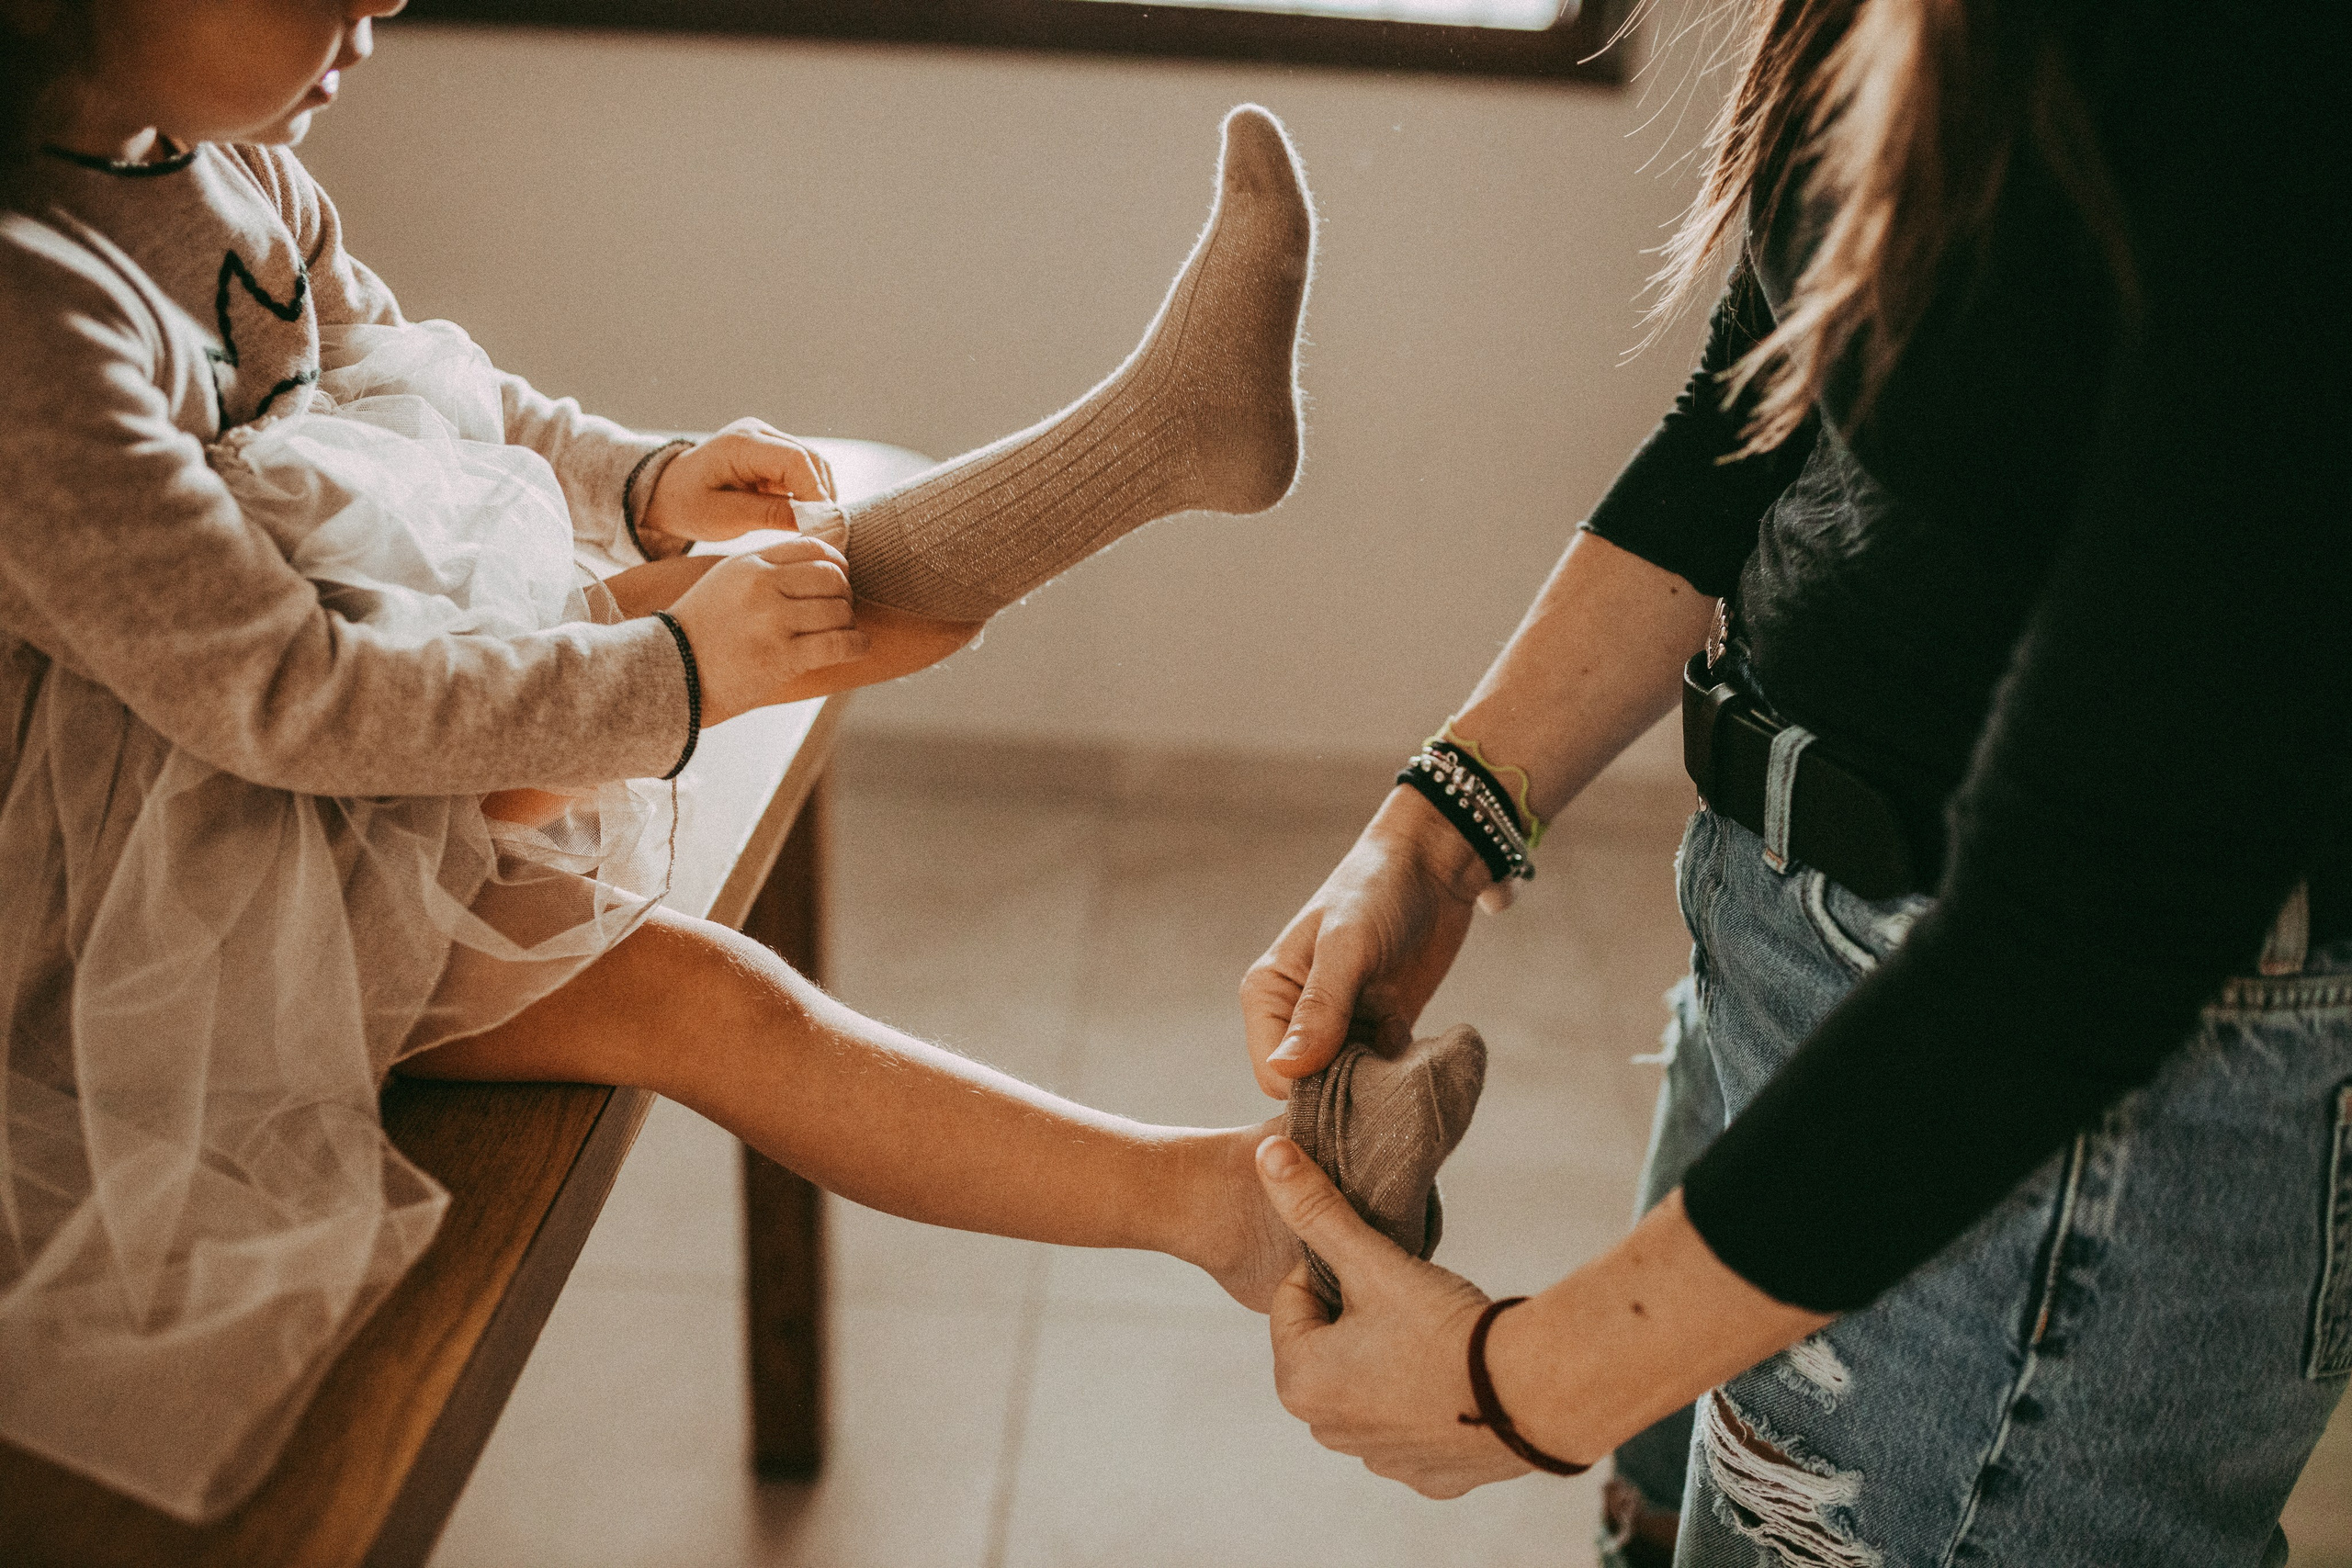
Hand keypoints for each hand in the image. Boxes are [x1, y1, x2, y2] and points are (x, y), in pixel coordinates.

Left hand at [641, 418, 836, 552]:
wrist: (666, 492)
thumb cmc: (687, 506)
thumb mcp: (724, 518)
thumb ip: (770, 515)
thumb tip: (815, 520)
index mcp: (740, 444)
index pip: (796, 460)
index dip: (815, 493)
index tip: (820, 527)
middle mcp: (757, 432)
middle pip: (810, 459)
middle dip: (820, 496)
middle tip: (821, 532)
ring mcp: (765, 437)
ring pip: (812, 463)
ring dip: (816, 494)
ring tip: (809, 526)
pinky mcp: (771, 449)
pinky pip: (802, 468)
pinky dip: (807, 492)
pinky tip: (798, 514)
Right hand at [667, 535, 868, 725]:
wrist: (672, 673)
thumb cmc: (702, 629)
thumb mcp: (726, 581)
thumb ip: (766, 567)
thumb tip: (818, 561)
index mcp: (750, 565)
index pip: (813, 548)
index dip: (837, 563)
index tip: (840, 578)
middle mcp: (762, 587)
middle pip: (832, 577)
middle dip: (845, 594)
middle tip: (841, 609)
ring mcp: (772, 622)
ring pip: (839, 610)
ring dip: (849, 623)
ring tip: (843, 632)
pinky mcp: (782, 657)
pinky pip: (838, 643)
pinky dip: (857, 645)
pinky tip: (858, 647)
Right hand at [1239, 787, 1487, 1097]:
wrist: (1433, 867)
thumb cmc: (1377, 891)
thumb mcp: (1346, 946)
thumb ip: (1320, 1009)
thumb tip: (1285, 1071)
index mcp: (1269, 995)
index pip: (1274, 1073)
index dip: (1309, 1088)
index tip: (1353, 1079)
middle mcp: (1297, 1017)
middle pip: (1310, 1087)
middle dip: (1345, 1090)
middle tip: (1385, 1068)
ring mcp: (1341, 1027)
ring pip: (1348, 1087)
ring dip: (1377, 1083)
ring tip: (1403, 1053)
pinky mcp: (1379, 1029)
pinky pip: (1382, 1075)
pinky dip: (1400, 1072)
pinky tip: (1417, 1043)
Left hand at [1256, 1135, 1530, 1496]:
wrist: (1535, 1393)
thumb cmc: (1446, 1327)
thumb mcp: (1374, 1262)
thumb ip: (1316, 1210)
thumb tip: (1265, 1156)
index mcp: (1299, 1383)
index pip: (1295, 1298)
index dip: (1337, 1270)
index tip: (1381, 1268)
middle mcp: (1328, 1432)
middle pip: (1330, 1343)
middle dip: (1360, 1317)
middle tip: (1410, 1301)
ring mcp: (1381, 1460)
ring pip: (1371, 1383)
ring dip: (1391, 1357)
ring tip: (1437, 1336)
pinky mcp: (1429, 1477)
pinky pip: (1415, 1425)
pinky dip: (1429, 1401)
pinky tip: (1458, 1381)